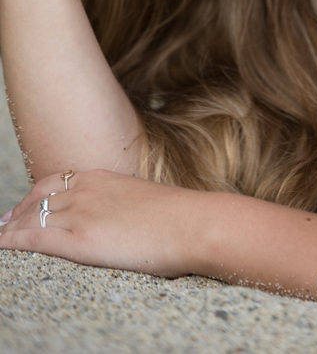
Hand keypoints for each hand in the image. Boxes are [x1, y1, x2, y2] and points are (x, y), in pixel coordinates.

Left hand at [0, 170, 202, 277]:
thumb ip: (125, 204)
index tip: (25, 206)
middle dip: (17, 211)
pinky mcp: (81, 239)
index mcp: (103, 177)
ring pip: (31, 217)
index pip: (56, 181)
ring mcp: (82, 212)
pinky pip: (34, 238)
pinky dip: (13, 241)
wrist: (192, 223)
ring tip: (1, 236)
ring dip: (11, 227)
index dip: (36, 195)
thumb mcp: (145, 200)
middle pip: (38, 197)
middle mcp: (87, 189)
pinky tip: (3, 245)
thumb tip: (122, 218)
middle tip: (6, 223)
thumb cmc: (179, 218)